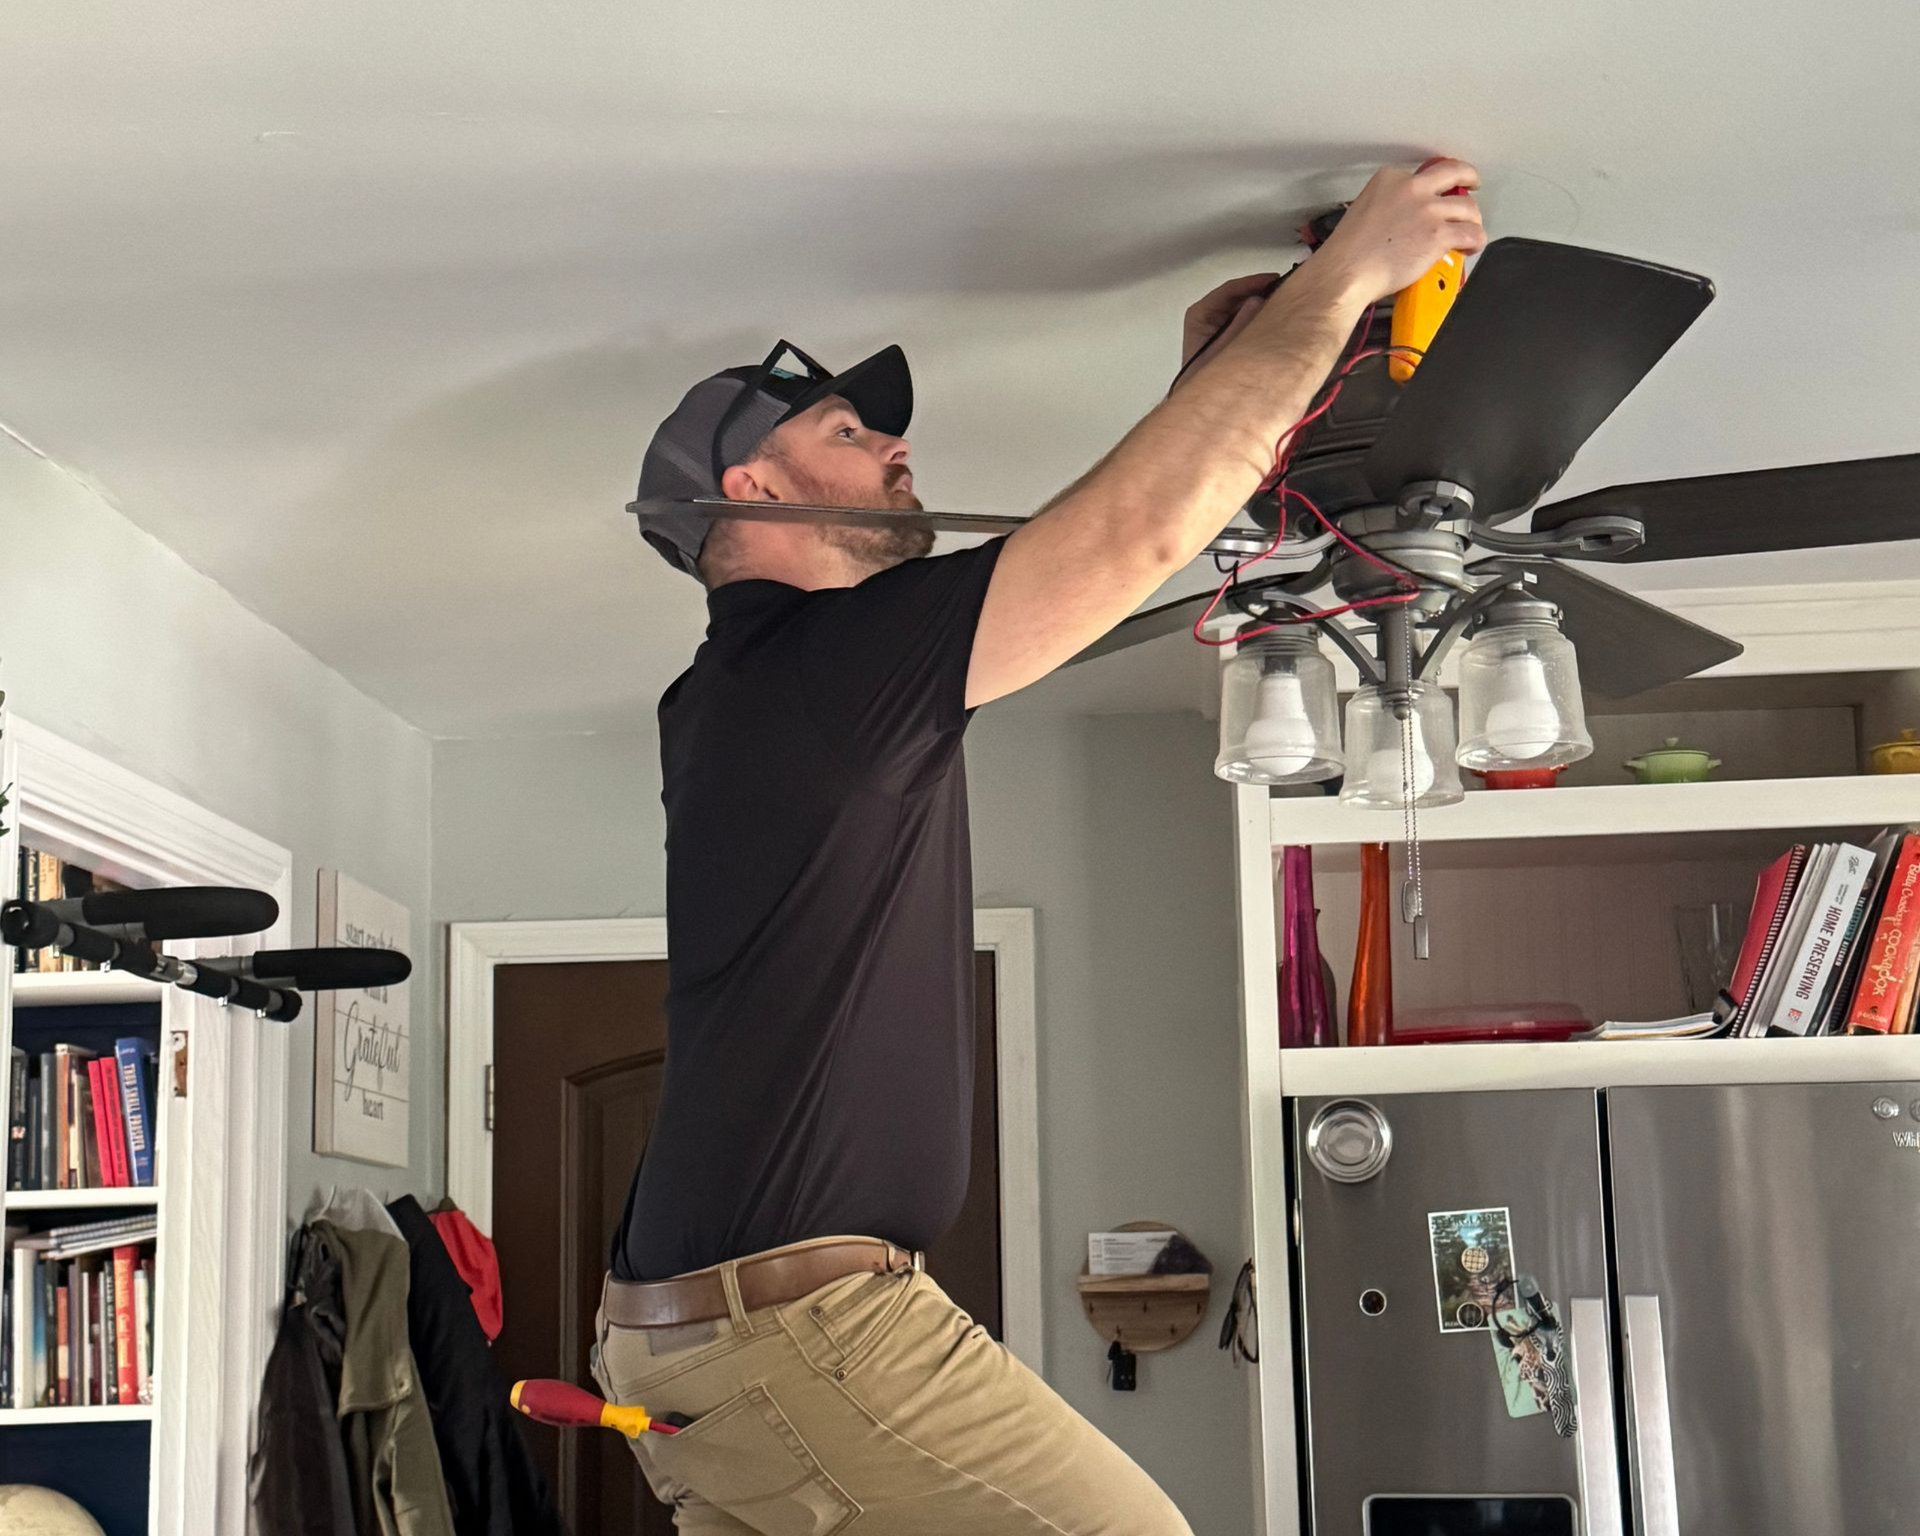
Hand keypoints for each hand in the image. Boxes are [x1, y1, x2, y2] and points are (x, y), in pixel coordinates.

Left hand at [1180, 272, 1280, 371]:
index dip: (1254, 282)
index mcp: (1200, 313)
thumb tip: (1259, 300)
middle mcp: (1209, 315)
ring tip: (1285, 301)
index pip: (1230, 290)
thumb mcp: (1224, 348)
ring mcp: (1218, 324)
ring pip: (1245, 307)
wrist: (1201, 405)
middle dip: (1261, 293)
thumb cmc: (1205, 378)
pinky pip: (1247, 320)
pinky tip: (1278, 318)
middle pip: (1239, 296)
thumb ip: (1241, 323)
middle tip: (1286, 289)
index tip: (1275, 279)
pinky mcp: (1229, 335)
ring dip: (1263, 305)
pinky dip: (1260, 318)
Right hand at [1304, 159, 1486, 306]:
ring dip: (1472, 220)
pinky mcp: (1439, 234)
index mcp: (1389, 178)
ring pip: (1468, 207)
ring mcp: (1428, 210)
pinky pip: (1471, 233)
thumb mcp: (1363, 211)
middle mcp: (1412, 188)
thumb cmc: (1347, 252)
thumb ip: (1387, 206)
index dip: (1431, 188)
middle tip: (1472, 184)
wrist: (1346, 272)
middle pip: (1454, 172)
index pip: (1421, 175)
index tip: (1432, 197)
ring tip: (1469, 230)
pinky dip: (1475, 241)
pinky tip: (1470, 248)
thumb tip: (1403, 221)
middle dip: (1468, 177)